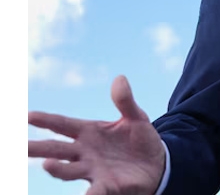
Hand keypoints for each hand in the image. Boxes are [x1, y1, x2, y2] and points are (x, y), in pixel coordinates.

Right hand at [28, 75, 165, 194]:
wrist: (158, 164)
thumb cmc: (140, 139)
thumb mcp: (136, 117)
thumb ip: (125, 101)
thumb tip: (120, 78)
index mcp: (89, 132)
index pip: (62, 124)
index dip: (45, 120)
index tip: (27, 116)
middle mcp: (85, 152)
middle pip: (57, 150)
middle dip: (37, 148)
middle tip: (20, 147)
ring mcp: (93, 170)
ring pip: (69, 171)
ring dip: (58, 169)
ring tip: (47, 165)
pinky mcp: (107, 186)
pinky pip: (95, 192)